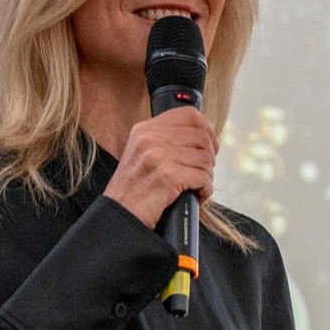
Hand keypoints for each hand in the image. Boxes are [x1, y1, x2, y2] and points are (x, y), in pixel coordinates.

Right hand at [103, 108, 217, 228]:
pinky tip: (197, 196)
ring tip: (197, 187)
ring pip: (205, 159)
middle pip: (202, 138)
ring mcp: (158, 156)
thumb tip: (202, 136)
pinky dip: (205, 190)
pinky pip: (203, 178)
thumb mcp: (141, 154)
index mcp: (145, 130)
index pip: (189, 114)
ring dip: (207, 176)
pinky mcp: (168, 176)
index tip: (210, 144)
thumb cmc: (133, 190)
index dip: (206, 128)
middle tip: (203, 172)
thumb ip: (164, 141)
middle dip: (209, 158)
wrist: (119, 215)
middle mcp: (150, 138)